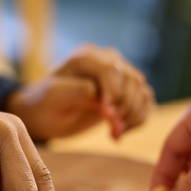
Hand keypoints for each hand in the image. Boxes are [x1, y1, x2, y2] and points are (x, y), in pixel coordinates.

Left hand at [4, 44, 154, 139]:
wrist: (45, 115)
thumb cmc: (44, 104)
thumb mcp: (53, 95)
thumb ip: (76, 90)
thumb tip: (100, 94)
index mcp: (86, 57)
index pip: (111, 70)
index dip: (113, 93)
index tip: (106, 116)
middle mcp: (107, 61)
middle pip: (132, 80)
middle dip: (125, 108)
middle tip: (113, 130)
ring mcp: (118, 77)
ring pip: (142, 91)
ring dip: (133, 116)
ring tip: (116, 133)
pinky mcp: (125, 94)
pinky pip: (145, 103)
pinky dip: (138, 120)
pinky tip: (120, 133)